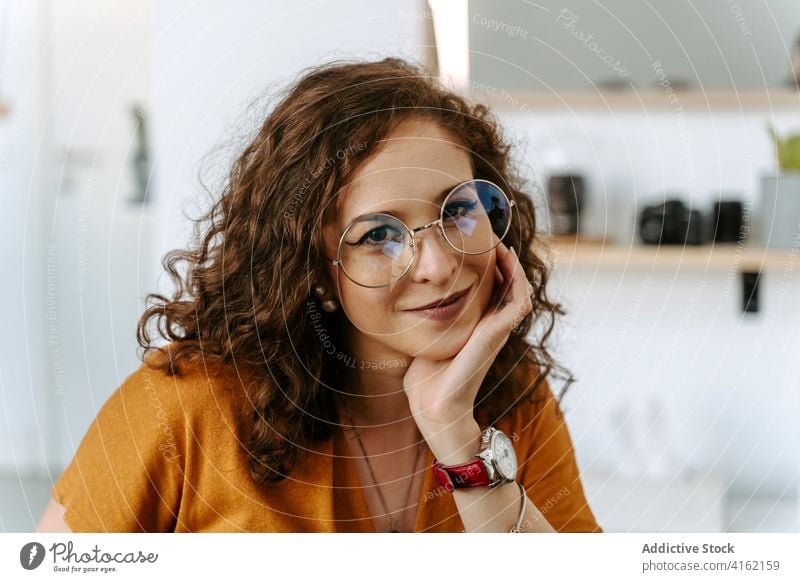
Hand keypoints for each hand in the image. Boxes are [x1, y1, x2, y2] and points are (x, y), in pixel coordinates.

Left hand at [402, 242, 533, 435]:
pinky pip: (519, 299)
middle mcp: (491, 327)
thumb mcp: (424, 339)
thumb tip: (404, 304)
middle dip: (502, 262)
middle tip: (490, 238)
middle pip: (507, 286)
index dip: (489, 269)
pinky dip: (517, 277)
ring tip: (500, 244)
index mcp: (476, 328)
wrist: (434, 405)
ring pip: (519, 289)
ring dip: (513, 265)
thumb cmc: (425, 380)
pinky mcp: (499, 332)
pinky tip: (505, 259)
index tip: (474, 247)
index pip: (491, 292)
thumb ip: (422, 322)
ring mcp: (497, 330)